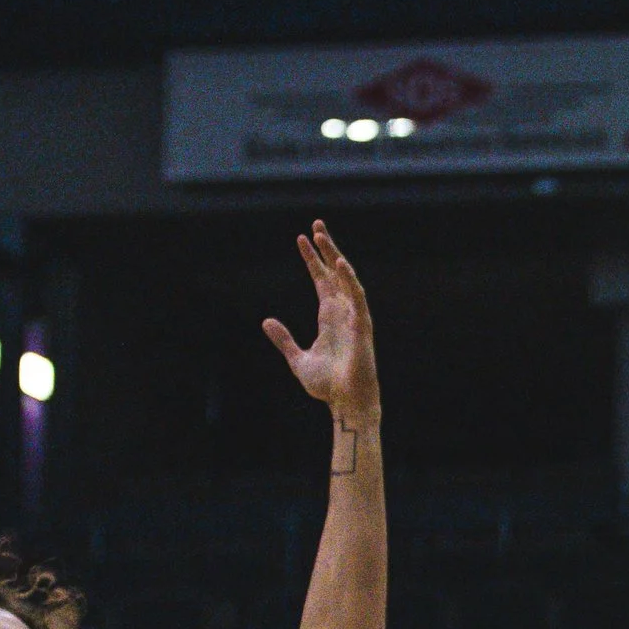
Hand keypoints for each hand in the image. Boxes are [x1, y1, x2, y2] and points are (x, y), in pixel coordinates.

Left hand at [264, 222, 379, 429]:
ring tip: (321, 236)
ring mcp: (354, 317)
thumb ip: (284, 339)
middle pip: (334, 273)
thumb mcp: (297, 358)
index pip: (321, 281)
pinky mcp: (361, 326)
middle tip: (316, 225)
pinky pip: (356, 298)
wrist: (345, 403)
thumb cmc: (328, 385)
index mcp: (329, 318)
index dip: (312, 260)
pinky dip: (349, 280)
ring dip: (334, 256)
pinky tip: (339, 264)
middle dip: (326, 249)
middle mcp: (343, 313)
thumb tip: (266, 321)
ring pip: (345, 279)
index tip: (301, 238)